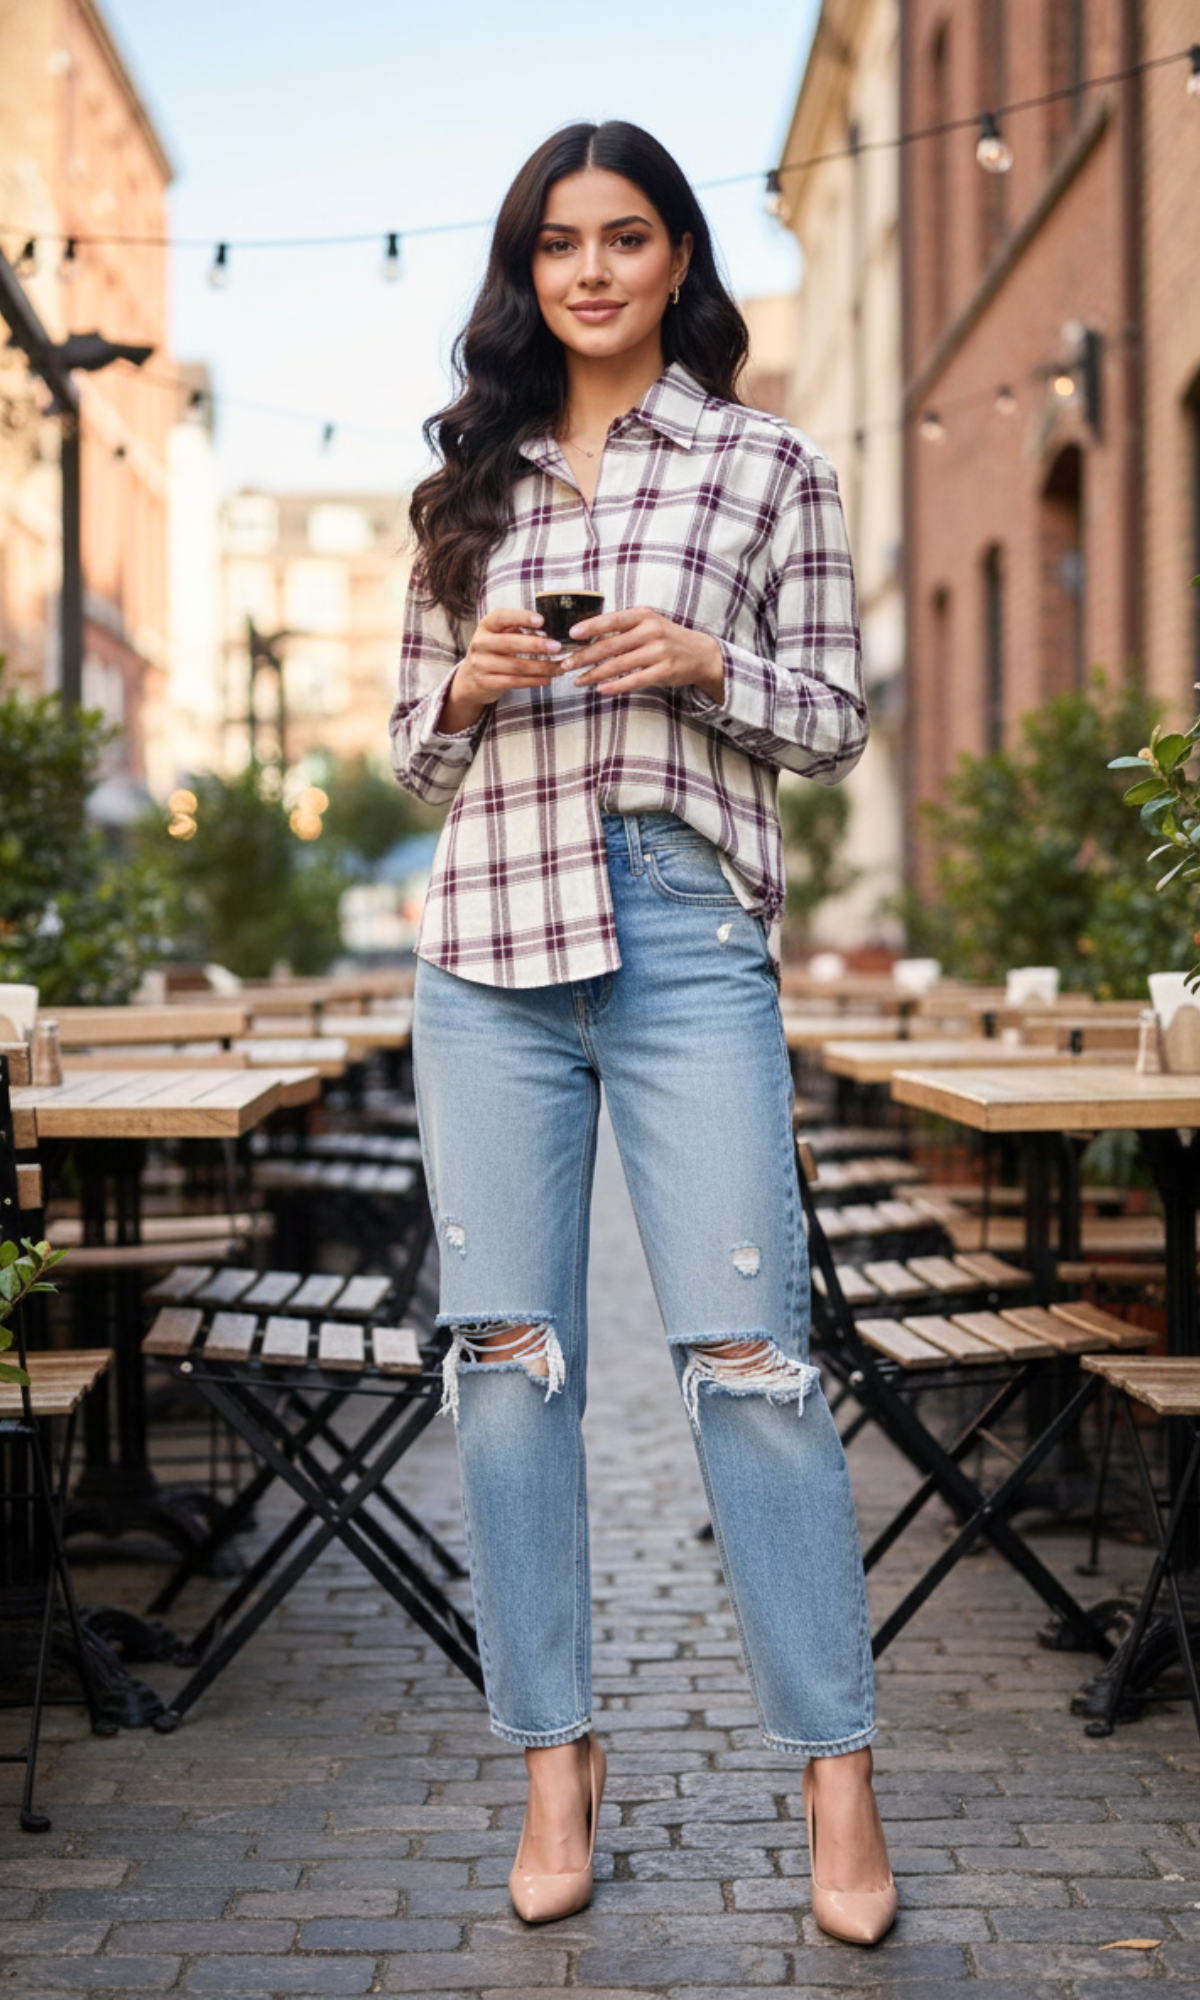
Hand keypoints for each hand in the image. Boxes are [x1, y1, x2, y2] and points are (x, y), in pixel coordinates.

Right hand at [438, 608, 562, 732]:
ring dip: (541, 667)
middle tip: (557, 647)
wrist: (470, 679)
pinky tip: (548, 679)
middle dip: (536, 645)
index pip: (501, 617)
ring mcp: (481, 664)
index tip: (541, 620)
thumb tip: (549, 632)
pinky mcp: (486, 683)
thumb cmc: (493, 651)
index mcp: (486, 626)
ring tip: (560, 667)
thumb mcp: (500, 635)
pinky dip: (534, 681)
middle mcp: (480, 643)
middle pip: (510, 643)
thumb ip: (518, 630)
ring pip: (516, 666)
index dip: (521, 617)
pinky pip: (514, 682)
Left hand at [570, 607, 724, 701]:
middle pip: (610, 645)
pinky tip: (600, 689)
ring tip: (577, 680)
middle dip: (584, 656)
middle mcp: (651, 632)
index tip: (571, 634)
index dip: (590, 627)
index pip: (612, 620)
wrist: (700, 654)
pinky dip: (615, 686)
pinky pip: (634, 680)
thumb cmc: (666, 638)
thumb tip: (588, 636)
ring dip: (594, 674)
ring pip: (618, 665)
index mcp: (643, 616)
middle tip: (565, 664)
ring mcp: (658, 652)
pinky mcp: (663, 672)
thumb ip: (623, 629)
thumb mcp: (648, 624)